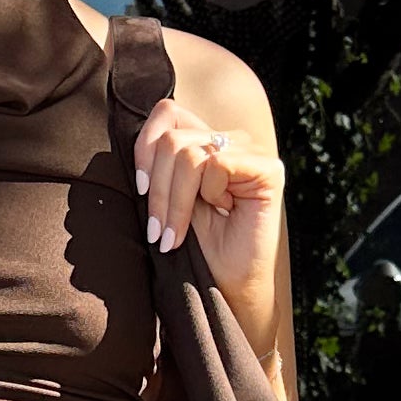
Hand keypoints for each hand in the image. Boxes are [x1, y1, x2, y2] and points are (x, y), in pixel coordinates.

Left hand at [134, 92, 282, 309]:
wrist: (229, 286)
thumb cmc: (199, 248)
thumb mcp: (169, 198)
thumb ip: (159, 164)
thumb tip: (133, 139)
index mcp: (206, 140)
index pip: (167, 113)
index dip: (143, 148)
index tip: (139, 191)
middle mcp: (230, 139)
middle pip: (172, 139)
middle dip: (156, 190)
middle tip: (156, 231)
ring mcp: (251, 151)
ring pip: (188, 154)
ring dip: (174, 202)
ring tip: (174, 234)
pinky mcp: (268, 168)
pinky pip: (216, 165)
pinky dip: (206, 195)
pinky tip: (218, 214)